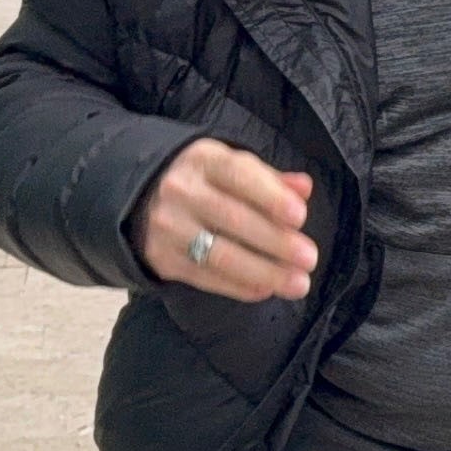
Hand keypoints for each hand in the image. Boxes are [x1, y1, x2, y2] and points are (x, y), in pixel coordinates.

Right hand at [137, 139, 317, 301]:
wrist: (141, 197)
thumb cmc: (204, 180)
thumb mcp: (232, 167)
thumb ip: (270, 179)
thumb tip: (304, 189)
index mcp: (204, 160)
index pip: (239, 176)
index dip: (271, 197)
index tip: (300, 217)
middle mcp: (181, 191)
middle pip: (233, 219)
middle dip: (276, 242)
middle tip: (309, 259)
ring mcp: (168, 227)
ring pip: (220, 255)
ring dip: (264, 272)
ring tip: (298, 284)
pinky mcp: (163, 258)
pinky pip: (206, 277)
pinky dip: (240, 286)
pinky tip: (266, 290)